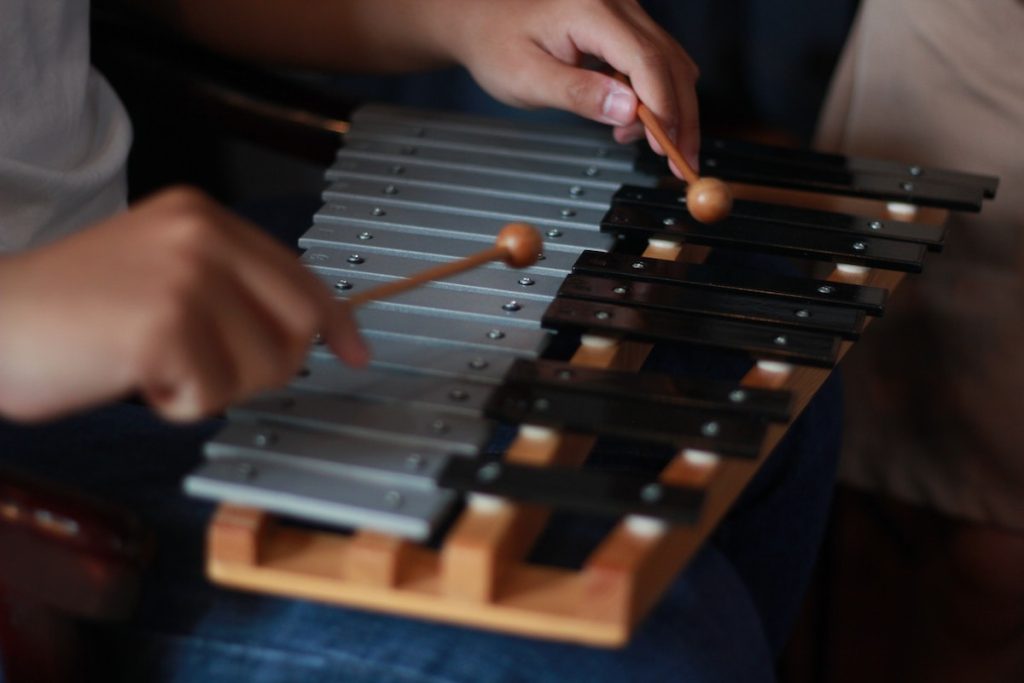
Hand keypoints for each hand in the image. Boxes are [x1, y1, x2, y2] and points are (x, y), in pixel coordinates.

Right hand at [0, 187, 367, 422]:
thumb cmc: (70, 310)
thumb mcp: (159, 272)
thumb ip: (228, 288)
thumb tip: (303, 333)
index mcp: (203, 218)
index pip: (300, 275)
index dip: (335, 321)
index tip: (355, 350)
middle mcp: (201, 237)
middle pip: (298, 327)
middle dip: (264, 366)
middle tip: (203, 366)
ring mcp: (185, 278)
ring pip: (262, 369)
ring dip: (211, 386)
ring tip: (153, 360)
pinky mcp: (164, 326)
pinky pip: (211, 395)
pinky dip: (175, 402)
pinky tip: (132, 373)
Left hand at [439, 0, 700, 170]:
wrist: (482, 17)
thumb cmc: (495, 43)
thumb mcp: (527, 78)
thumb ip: (578, 94)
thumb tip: (628, 111)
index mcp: (590, 9)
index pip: (645, 60)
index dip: (662, 107)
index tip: (664, 147)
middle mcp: (617, 3)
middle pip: (670, 62)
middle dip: (681, 117)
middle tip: (681, 163)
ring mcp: (626, 11)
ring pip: (672, 63)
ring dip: (672, 109)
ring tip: (650, 146)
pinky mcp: (626, 25)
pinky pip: (657, 60)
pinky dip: (657, 95)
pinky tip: (634, 122)